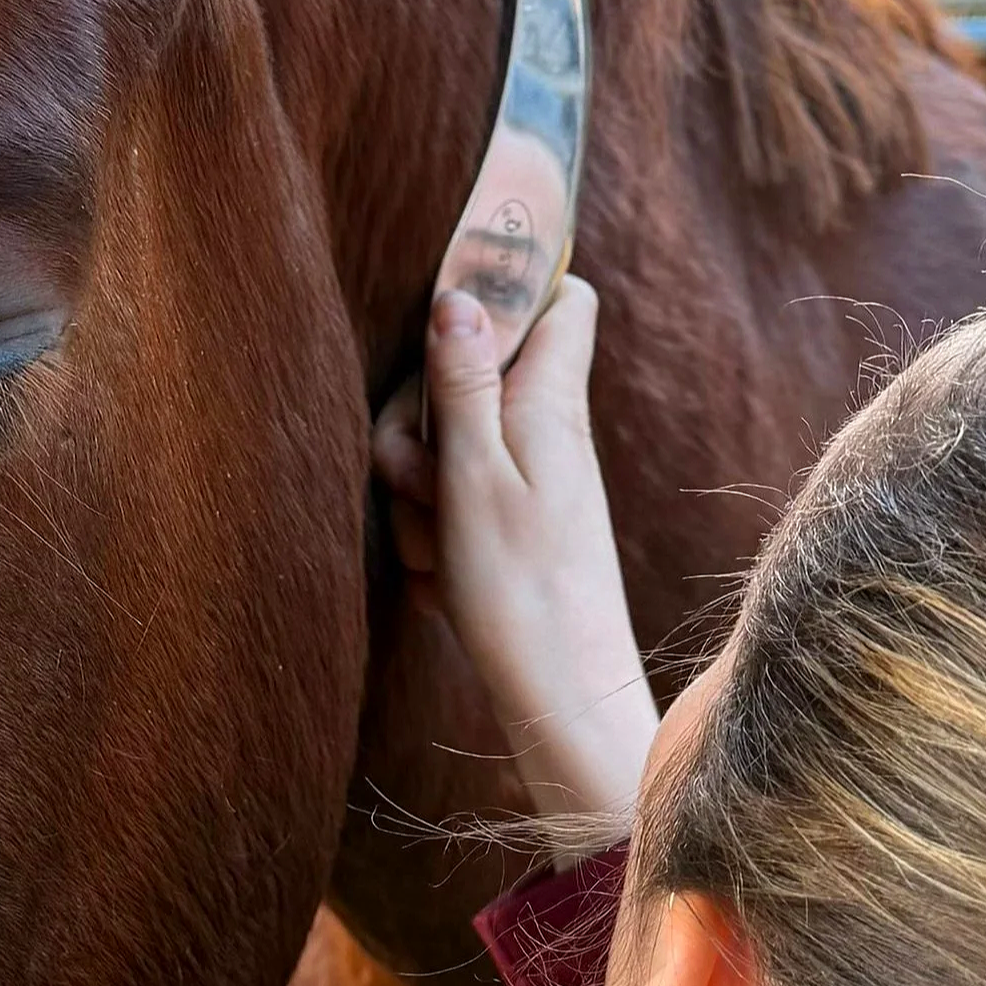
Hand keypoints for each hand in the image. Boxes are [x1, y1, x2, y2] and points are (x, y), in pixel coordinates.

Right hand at [374, 277, 659, 839]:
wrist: (565, 700)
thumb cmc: (524, 591)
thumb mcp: (476, 476)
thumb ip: (464, 383)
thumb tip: (460, 293)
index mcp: (550, 402)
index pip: (562, 298)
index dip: (514, 286)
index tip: (454, 311)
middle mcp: (548, 432)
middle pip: (470, 377)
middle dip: (421, 422)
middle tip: (425, 479)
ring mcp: (532, 483)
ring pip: (448, 450)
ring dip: (422, 495)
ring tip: (443, 546)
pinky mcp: (513, 530)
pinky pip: (452, 507)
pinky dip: (437, 538)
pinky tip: (446, 577)